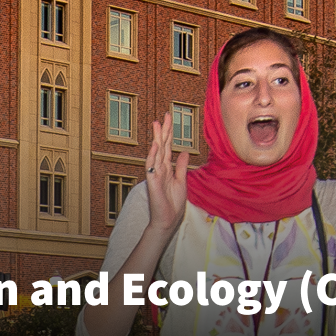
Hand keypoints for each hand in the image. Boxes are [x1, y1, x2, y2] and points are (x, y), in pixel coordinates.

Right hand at [142, 113, 188, 230]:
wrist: (168, 219)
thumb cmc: (173, 203)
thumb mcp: (182, 181)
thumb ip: (181, 166)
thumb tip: (183, 151)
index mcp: (167, 168)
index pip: (168, 147)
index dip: (169, 133)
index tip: (169, 119)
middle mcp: (160, 168)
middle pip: (162, 145)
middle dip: (163, 130)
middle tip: (165, 115)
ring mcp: (155, 174)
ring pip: (156, 152)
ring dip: (157, 137)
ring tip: (157, 124)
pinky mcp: (152, 181)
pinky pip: (152, 165)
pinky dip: (153, 154)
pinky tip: (155, 144)